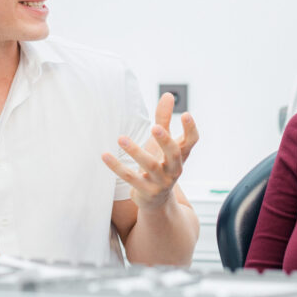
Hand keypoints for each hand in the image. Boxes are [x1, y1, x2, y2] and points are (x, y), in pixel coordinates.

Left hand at [101, 92, 198, 209]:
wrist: (156, 201)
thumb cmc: (160, 165)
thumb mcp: (163, 144)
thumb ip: (164, 120)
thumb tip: (168, 95)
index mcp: (180, 155)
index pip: (192, 141)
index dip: (191, 129)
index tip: (186, 114)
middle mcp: (174, 169)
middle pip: (174, 154)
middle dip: (165, 141)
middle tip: (155, 127)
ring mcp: (161, 182)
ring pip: (150, 165)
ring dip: (135, 151)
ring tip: (121, 138)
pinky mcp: (146, 191)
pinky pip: (130, 177)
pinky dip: (117, 166)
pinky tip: (105, 155)